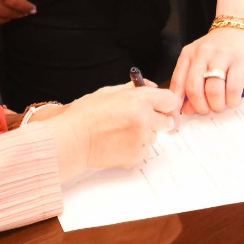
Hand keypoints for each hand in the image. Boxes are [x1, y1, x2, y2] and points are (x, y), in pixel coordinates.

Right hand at [47, 82, 181, 178]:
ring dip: (145, 133)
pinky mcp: (136, 156)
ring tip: (121, 131)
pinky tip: (118, 142)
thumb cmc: (86, 115)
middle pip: (166, 120)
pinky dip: (135, 146)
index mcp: (139, 100)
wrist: (73, 140)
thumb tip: (151, 87)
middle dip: (155, 118)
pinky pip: (144, 150)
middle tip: (136, 118)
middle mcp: (144, 120)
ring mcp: (141, 140)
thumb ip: (134, 88)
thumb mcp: (109, 92)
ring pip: (154, 136)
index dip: (166, 102)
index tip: (162, 105)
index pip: (171, 99)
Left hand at [170, 24, 243, 114]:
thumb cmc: (218, 49)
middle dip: (201, 107)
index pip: (177, 83)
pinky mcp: (239, 60)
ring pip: (213, 90)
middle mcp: (202, 54)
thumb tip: (185, 110)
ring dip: (217, 105)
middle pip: (194, 89)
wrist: (239, 27)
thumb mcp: (199, 62)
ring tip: (221, 105)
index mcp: (188, 55)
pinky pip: (233, 87)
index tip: (177, 119)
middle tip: (207, 110)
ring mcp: (221, 56)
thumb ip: (190, 84)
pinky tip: (232, 100)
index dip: (175, 105)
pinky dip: (232, 99)